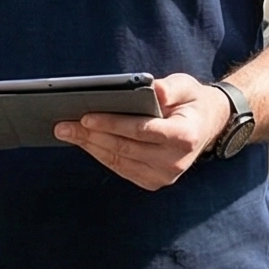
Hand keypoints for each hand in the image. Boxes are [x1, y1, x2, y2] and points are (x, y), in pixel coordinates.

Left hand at [52, 74, 227, 190]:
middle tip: (62, 125)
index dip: (112, 124)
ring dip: (89, 146)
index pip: (142, 131)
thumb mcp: (186, 86)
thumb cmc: (190, 102)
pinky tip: (83, 142)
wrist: (205, 126)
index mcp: (185, 136)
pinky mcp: (153, 182)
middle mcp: (175, 161)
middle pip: (124, 148)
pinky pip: (120, 168)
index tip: (85, 117)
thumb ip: (170, 88)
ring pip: (118, 161)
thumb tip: (153, 90)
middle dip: (90, 136)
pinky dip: (99, 154)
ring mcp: (164, 176)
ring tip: (66, 132)